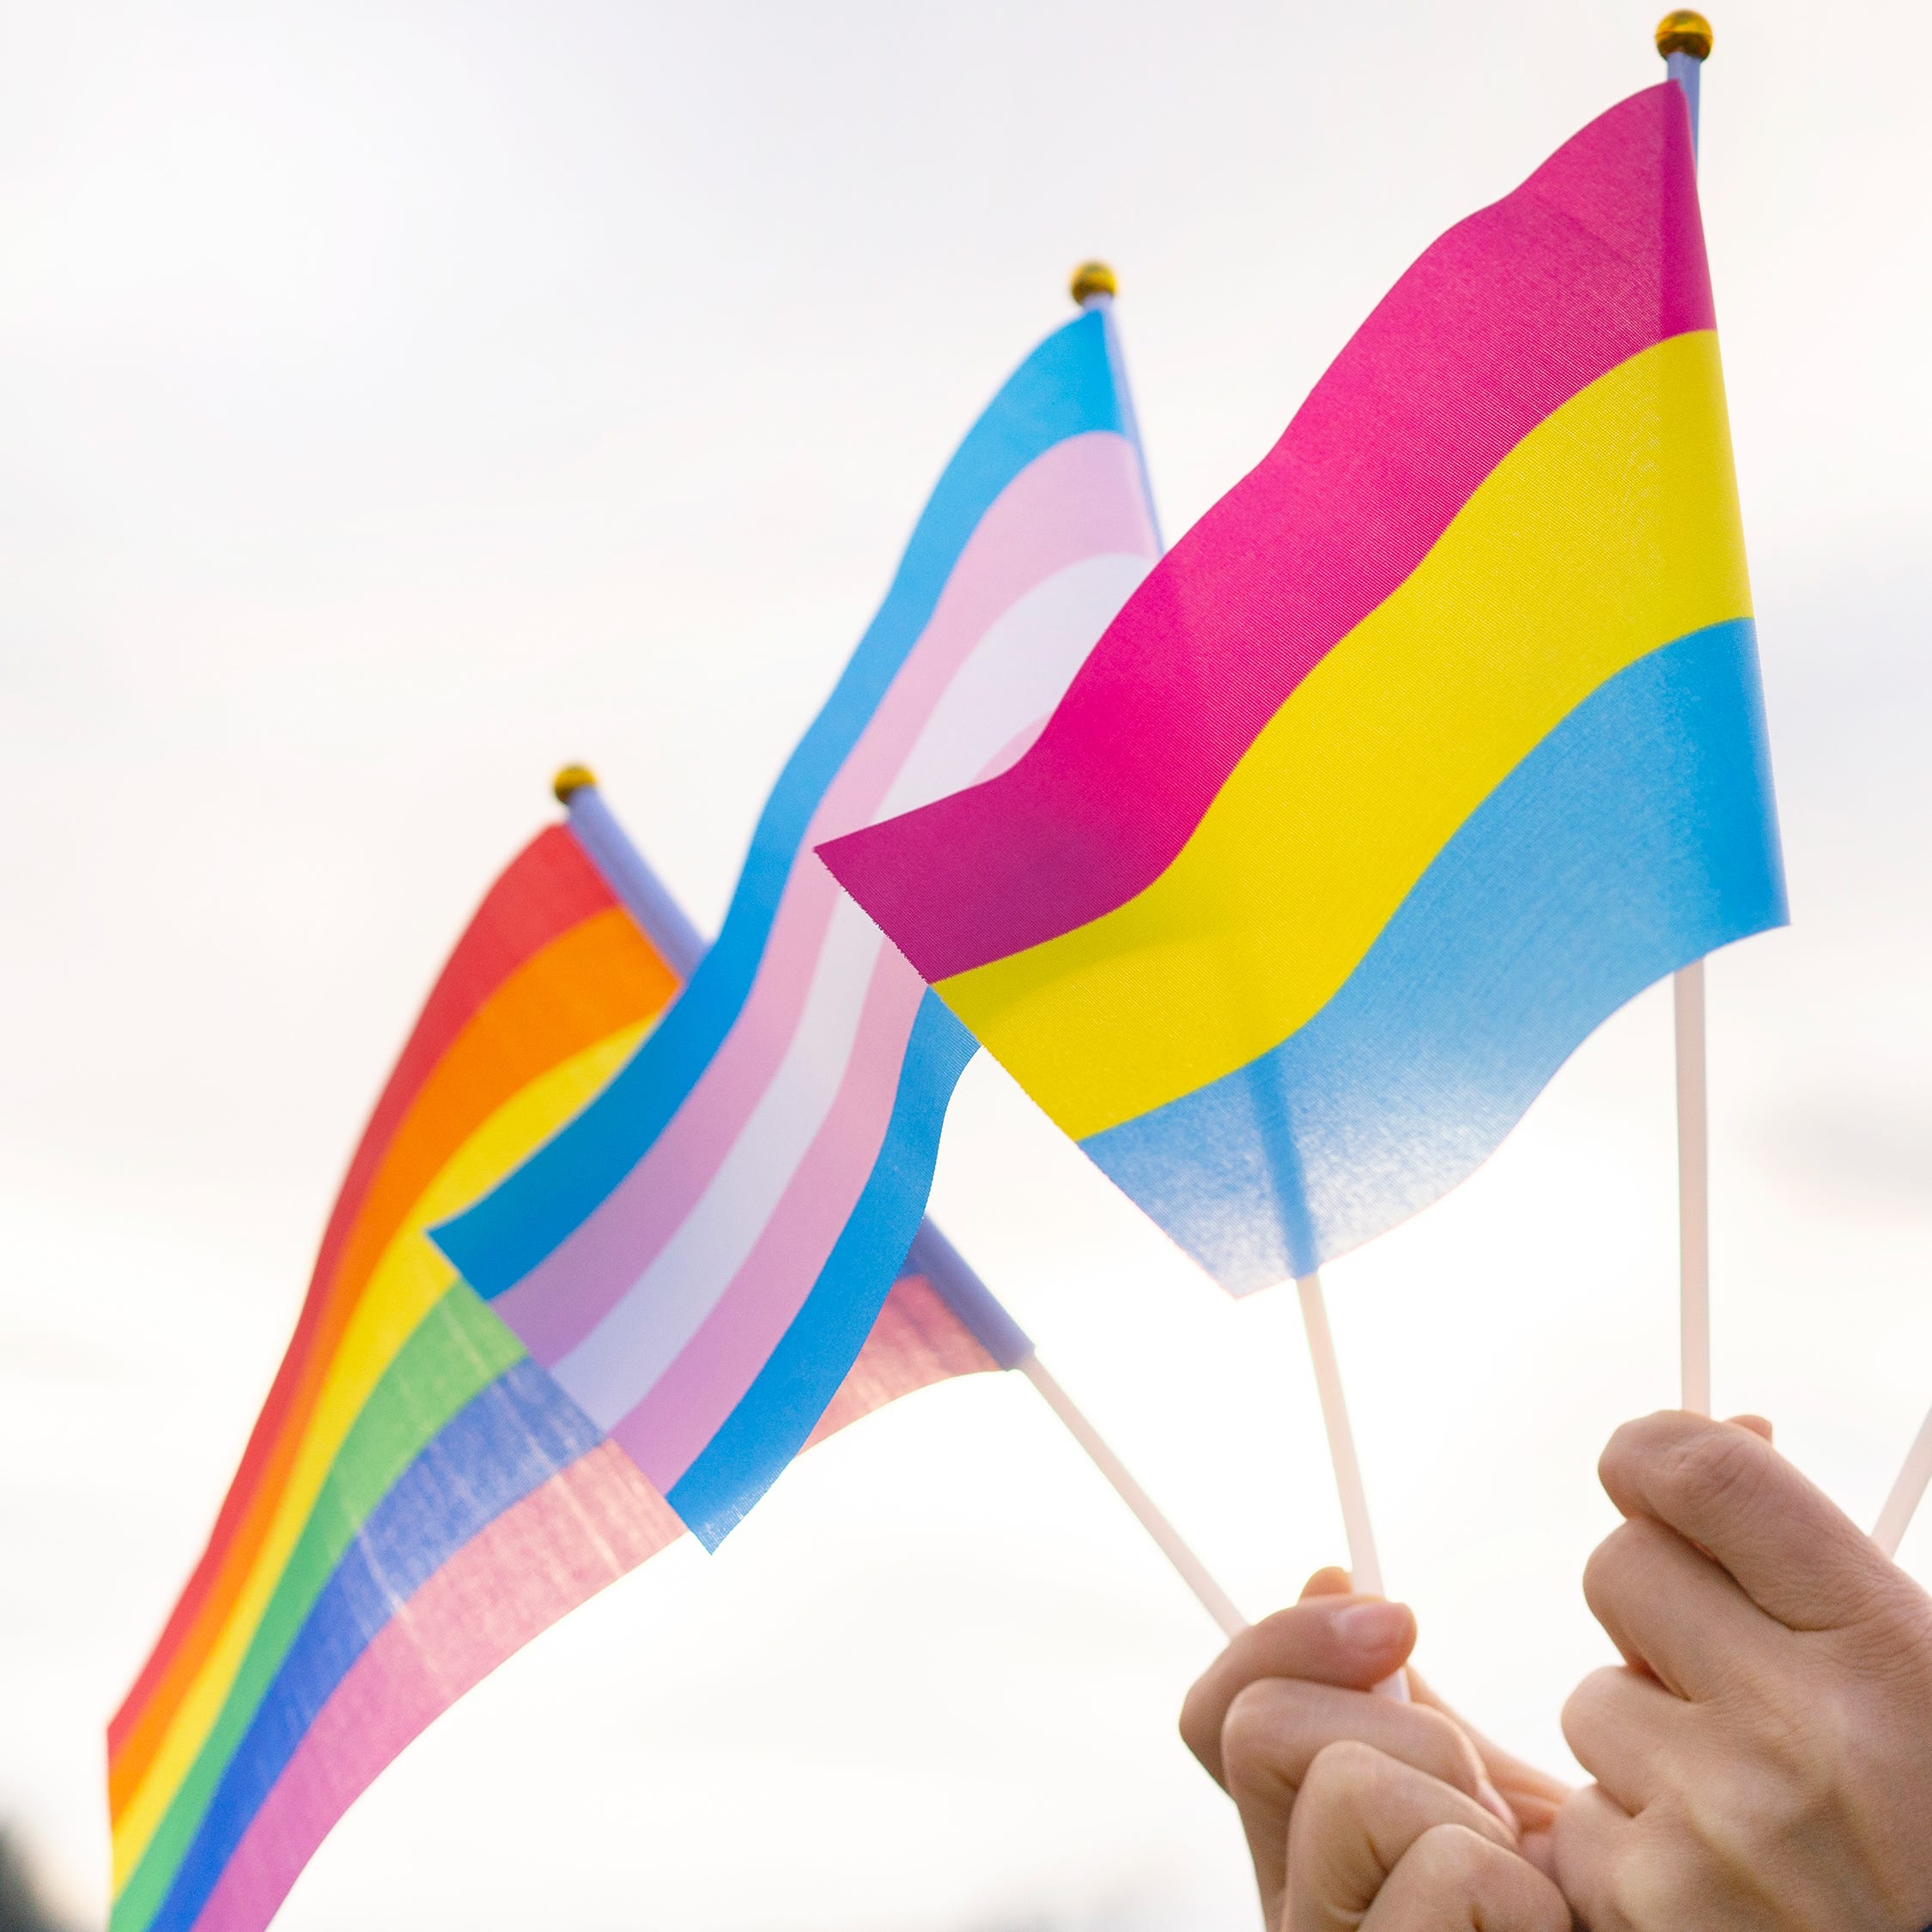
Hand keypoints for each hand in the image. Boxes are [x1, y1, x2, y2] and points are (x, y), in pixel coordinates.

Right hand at [1182, 1573, 1570, 1927]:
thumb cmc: (1581, 1921)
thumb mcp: (1490, 1802)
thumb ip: (1406, 1712)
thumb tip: (1330, 1579)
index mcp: (1302, 1856)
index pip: (1216, 1717)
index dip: (1281, 1642)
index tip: (1395, 1620)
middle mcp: (1290, 1915)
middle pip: (1264, 1727)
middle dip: (1412, 1733)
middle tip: (1493, 1817)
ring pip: (1350, 1787)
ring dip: (1472, 1818)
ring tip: (1526, 1893)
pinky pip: (1443, 1872)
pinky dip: (1517, 1891)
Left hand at [1556, 1411, 1931, 1929]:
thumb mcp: (1928, 1671)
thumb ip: (1826, 1563)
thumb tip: (1734, 1421)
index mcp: (1887, 1652)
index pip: (1705, 1474)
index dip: (1654, 1454)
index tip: (1644, 1469)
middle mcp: (1797, 1732)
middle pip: (1619, 1568)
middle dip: (1653, 1608)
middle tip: (1722, 1668)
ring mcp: (1717, 1829)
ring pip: (1592, 1701)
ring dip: (1645, 1740)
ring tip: (1750, 1806)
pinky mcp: (1652, 1913)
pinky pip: (1579, 1821)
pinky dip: (1630, 1846)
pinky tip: (1721, 1882)